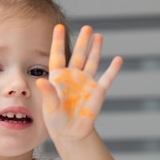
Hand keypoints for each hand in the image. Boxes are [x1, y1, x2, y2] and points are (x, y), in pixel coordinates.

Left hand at [37, 24, 121, 140]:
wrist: (69, 132)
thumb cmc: (55, 119)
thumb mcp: (49, 106)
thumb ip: (48, 93)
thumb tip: (41, 81)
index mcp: (58, 78)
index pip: (57, 56)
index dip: (58, 41)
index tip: (58, 26)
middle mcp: (73, 77)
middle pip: (78, 55)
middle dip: (82, 41)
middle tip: (87, 27)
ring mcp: (86, 83)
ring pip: (92, 62)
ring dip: (95, 49)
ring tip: (98, 36)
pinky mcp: (98, 92)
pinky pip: (107, 78)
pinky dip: (113, 69)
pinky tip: (118, 59)